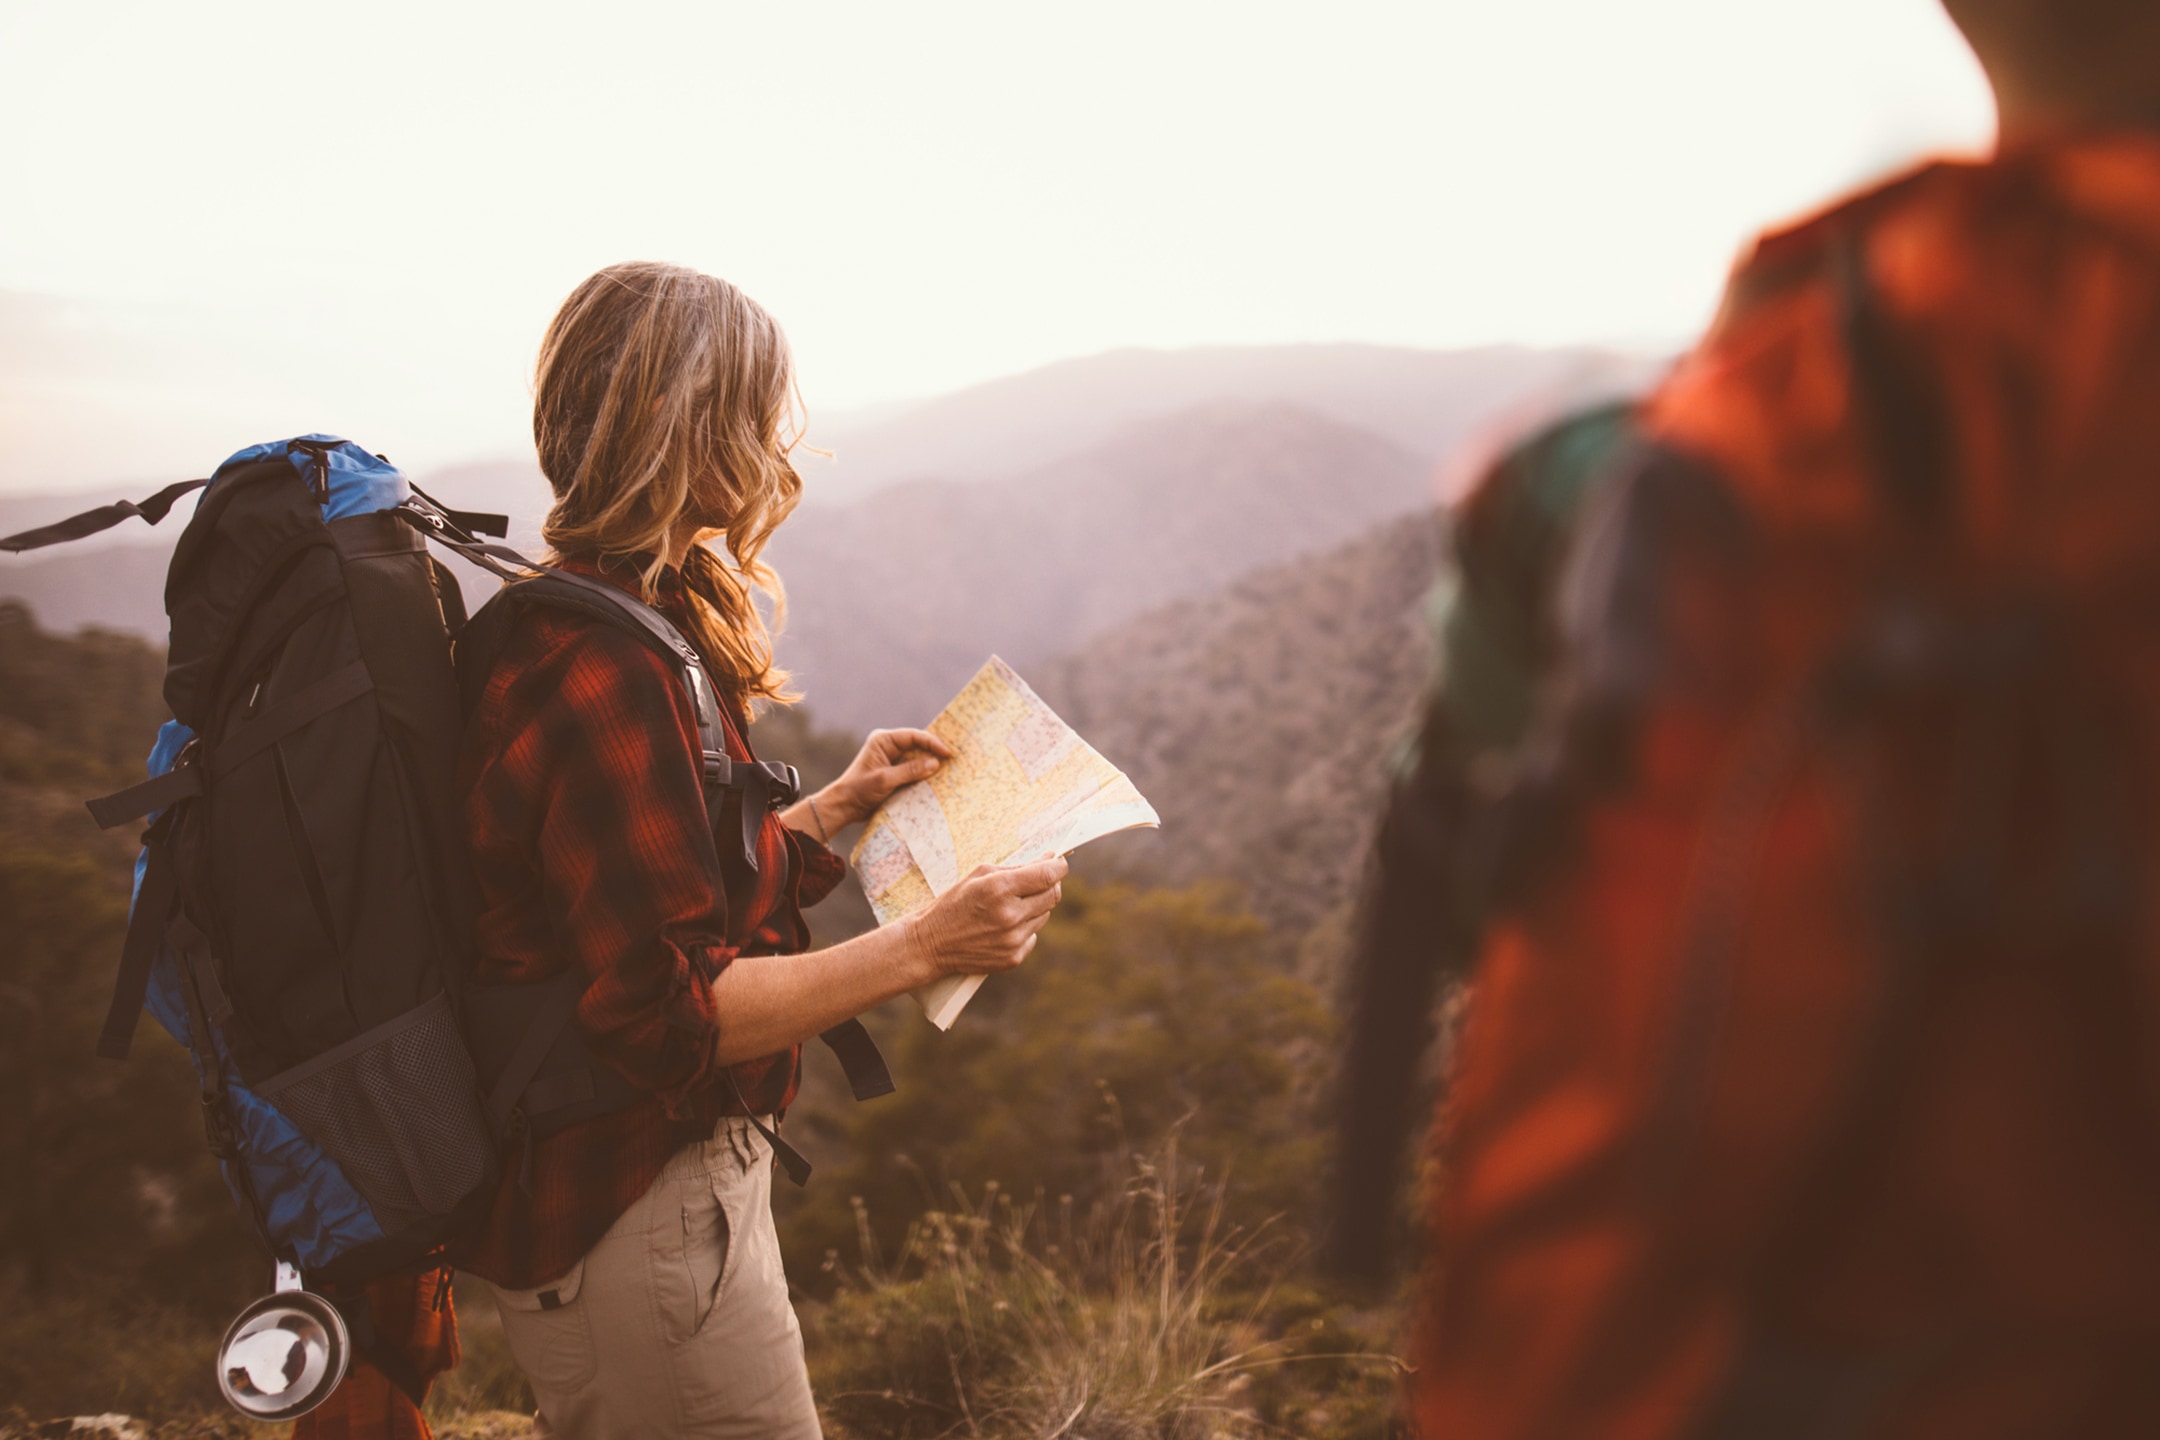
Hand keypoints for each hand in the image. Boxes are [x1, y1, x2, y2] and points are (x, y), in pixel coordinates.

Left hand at [818, 728, 954, 833]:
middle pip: (917, 745)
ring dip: (930, 764)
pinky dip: (924, 774)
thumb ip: (910, 770)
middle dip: (934, 752)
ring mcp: (892, 759)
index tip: (947, 753)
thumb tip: (934, 763)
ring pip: (917, 757)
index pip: (913, 736)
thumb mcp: (885, 780)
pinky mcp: (895, 772)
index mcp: (883, 741)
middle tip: (954, 759)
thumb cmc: (859, 789)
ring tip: (950, 769)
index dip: (932, 743)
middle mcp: (888, 747)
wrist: (845, 806)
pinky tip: (937, 779)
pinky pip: (914, 770)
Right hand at [903, 859, 1067, 981]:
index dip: (1058, 865)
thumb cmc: (953, 903)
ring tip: (1010, 906)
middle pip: (1053, 895)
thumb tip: (1049, 859)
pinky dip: (1025, 928)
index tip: (1059, 861)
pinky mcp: (1013, 958)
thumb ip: (1016, 867)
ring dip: (1035, 907)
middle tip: (1038, 880)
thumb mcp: (979, 875)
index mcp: (999, 889)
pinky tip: (1003, 926)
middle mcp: (1010, 916)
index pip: (1047, 875)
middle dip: (1050, 884)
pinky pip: (1033, 936)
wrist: (930, 944)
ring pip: (1045, 916)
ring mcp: (1013, 940)